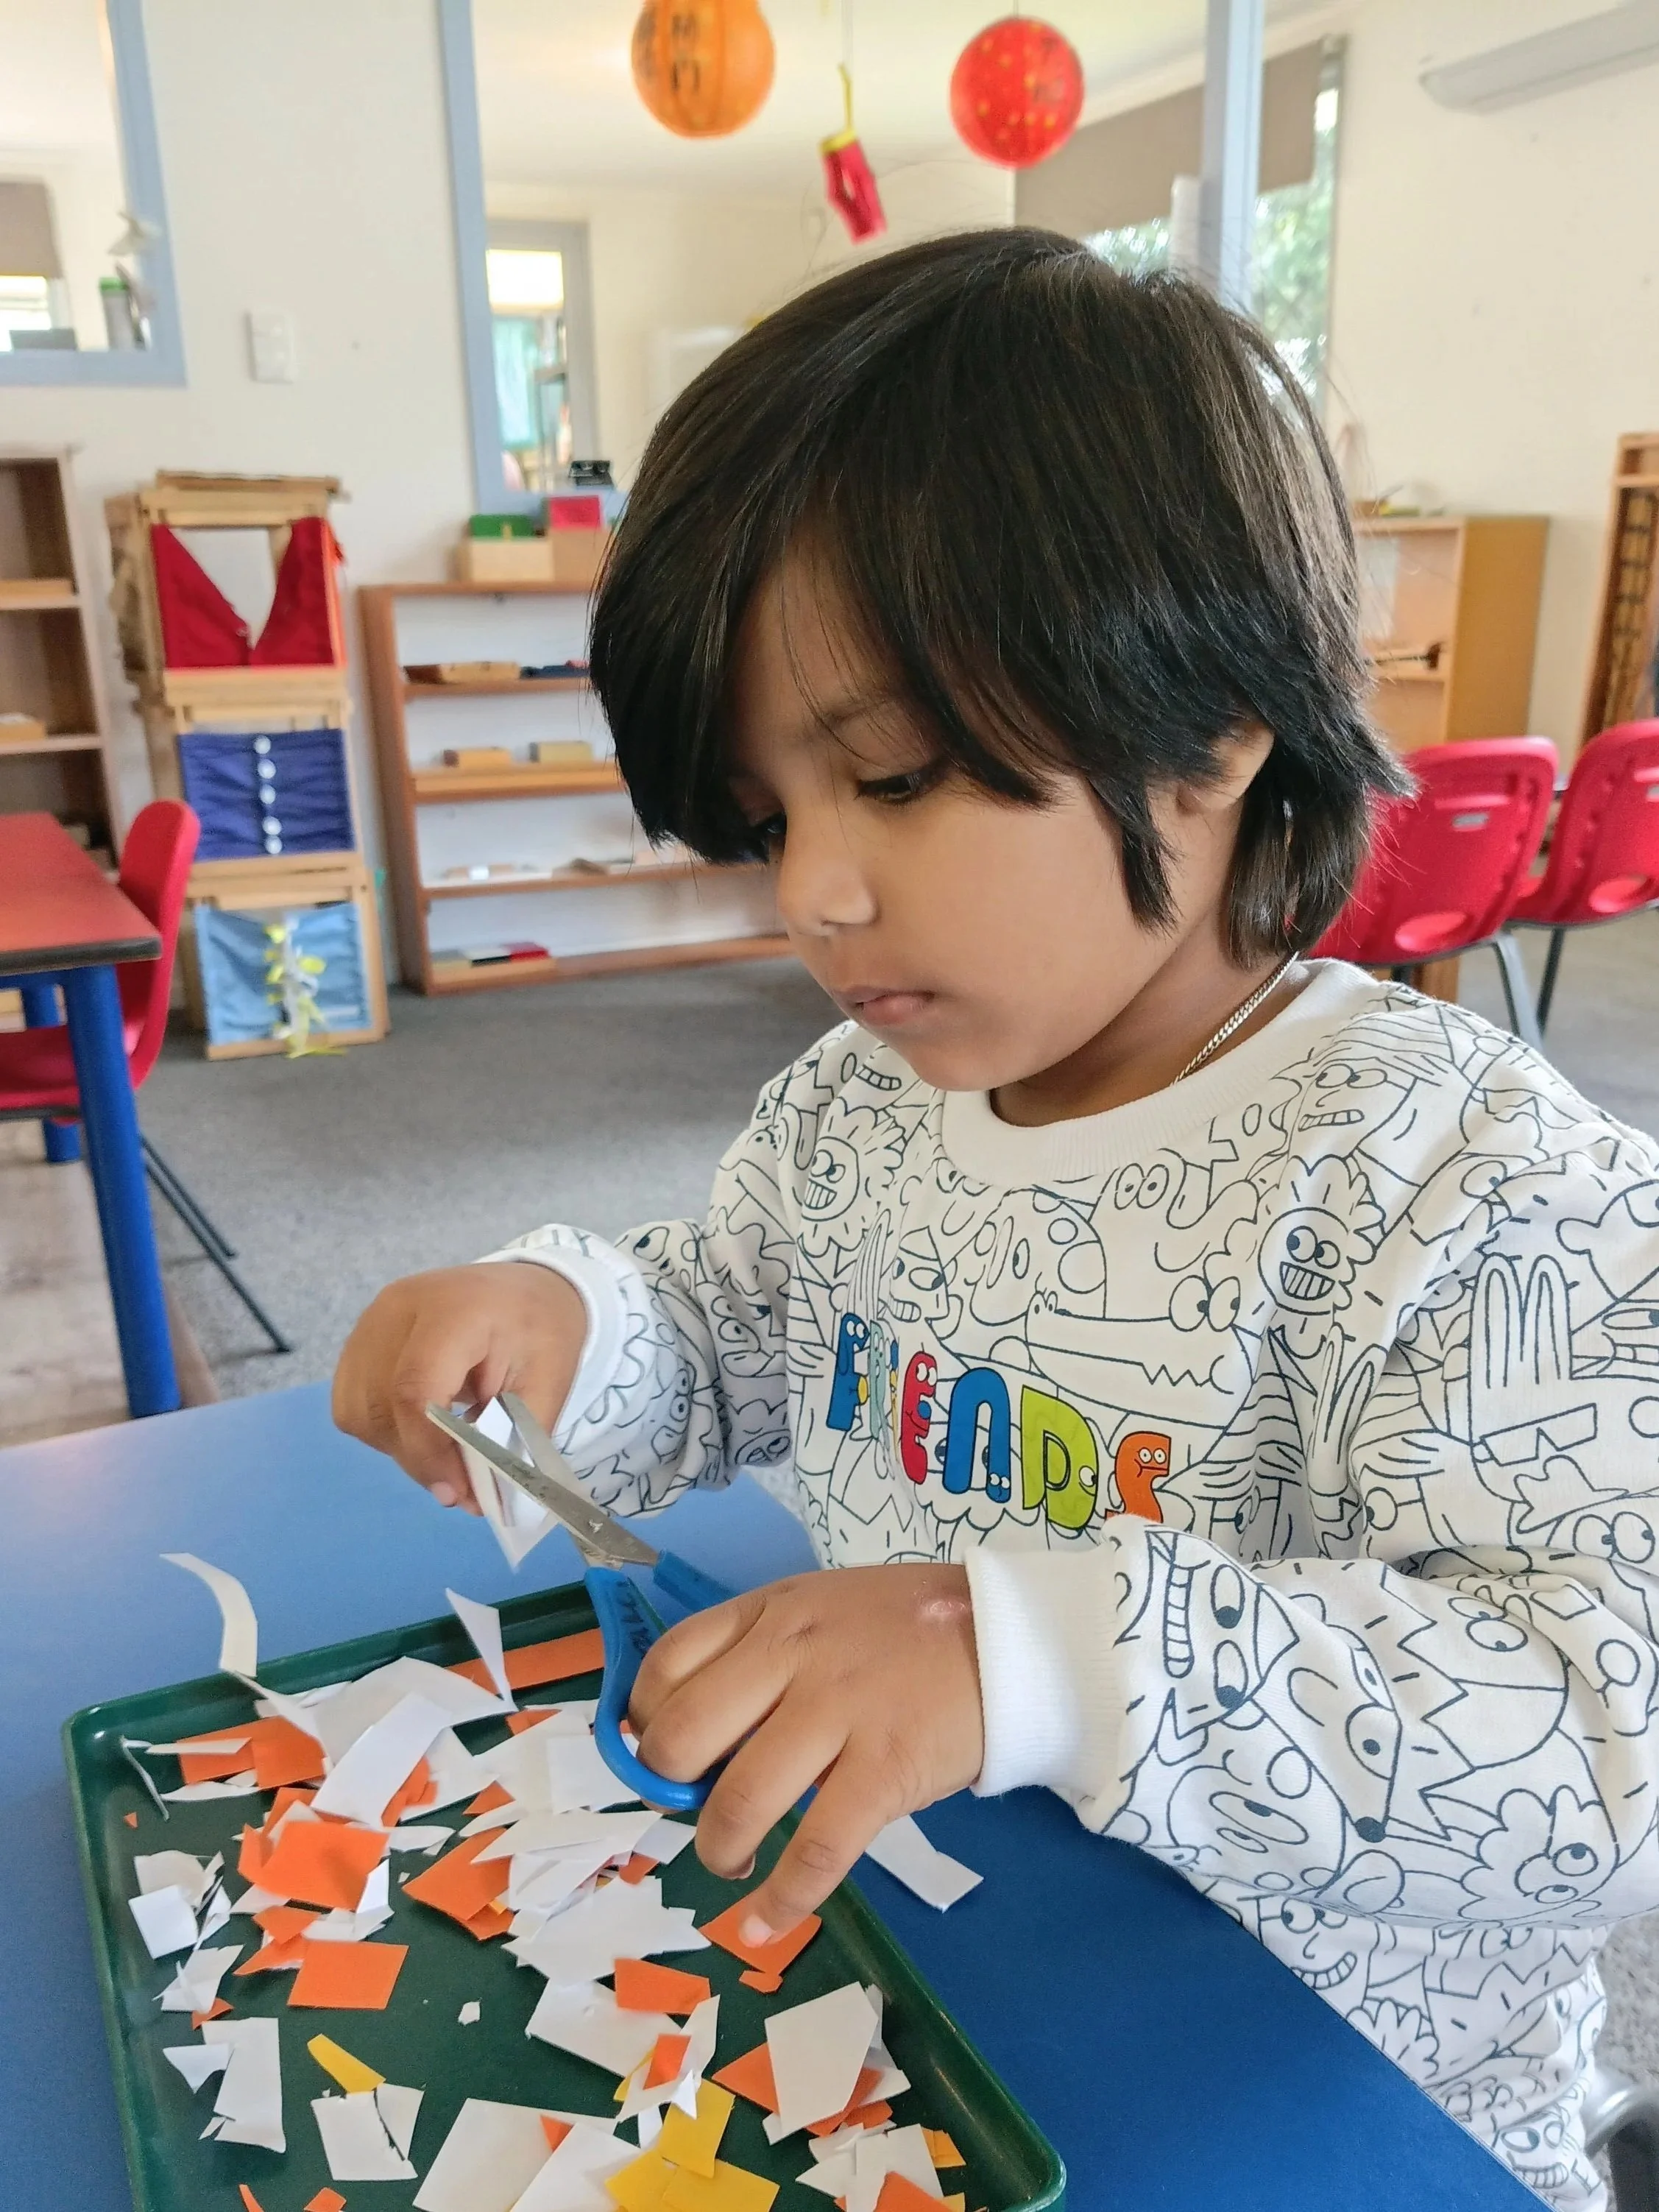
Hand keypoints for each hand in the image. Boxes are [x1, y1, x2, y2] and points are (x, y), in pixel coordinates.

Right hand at [331, 1262, 586, 1506]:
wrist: (523, 1289)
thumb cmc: (540, 1331)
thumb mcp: (548, 1383)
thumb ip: (511, 1441)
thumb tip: (472, 1502)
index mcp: (455, 1309)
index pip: (415, 1388)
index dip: (428, 1450)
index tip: (457, 1492)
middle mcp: (399, 1308)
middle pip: (383, 1405)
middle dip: (420, 1459)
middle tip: (461, 1486)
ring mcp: (371, 1321)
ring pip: (359, 1411)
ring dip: (399, 1447)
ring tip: (444, 1449)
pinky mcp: (359, 1338)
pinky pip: (350, 1402)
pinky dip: (381, 1430)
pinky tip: (419, 1426)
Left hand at [631, 1565, 983, 1941]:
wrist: (1012, 1636)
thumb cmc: (910, 1630)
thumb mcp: (823, 1610)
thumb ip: (763, 1654)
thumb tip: (699, 1734)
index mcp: (772, 1613)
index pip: (668, 1664)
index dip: (646, 1722)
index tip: (658, 1755)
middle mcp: (791, 1656)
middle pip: (684, 1735)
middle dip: (669, 1789)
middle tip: (694, 1808)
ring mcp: (837, 1713)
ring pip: (738, 1800)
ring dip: (718, 1850)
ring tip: (730, 1864)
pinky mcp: (884, 1770)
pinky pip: (815, 1850)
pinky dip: (780, 1901)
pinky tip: (763, 1925)